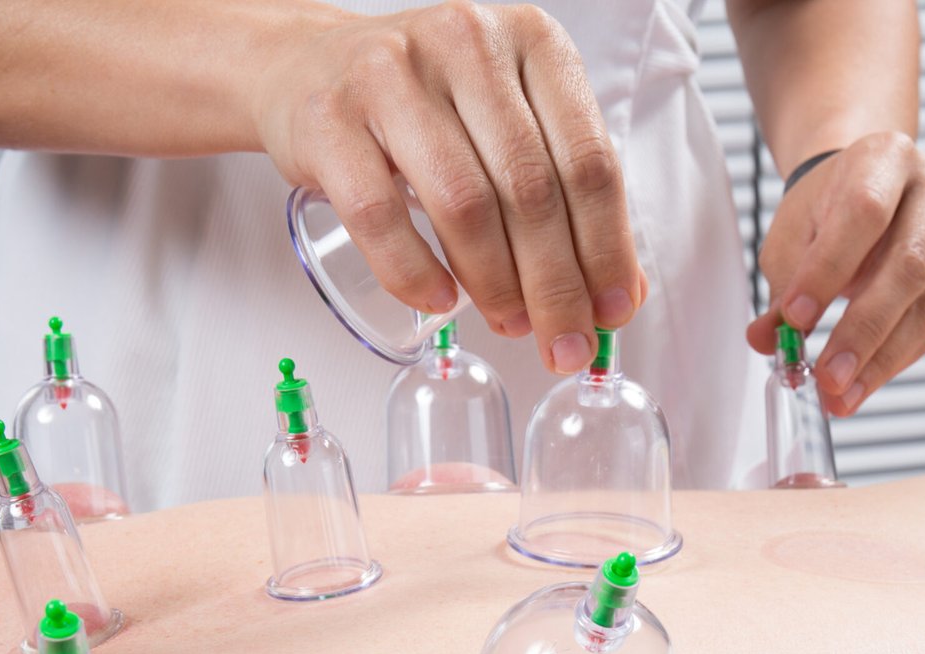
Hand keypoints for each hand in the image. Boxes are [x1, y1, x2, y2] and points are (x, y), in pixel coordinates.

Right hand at [255, 1, 644, 373]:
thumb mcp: (508, 123)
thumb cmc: (423, 105)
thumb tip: (618, 294)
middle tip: (564, 341)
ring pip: (464, 203)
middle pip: (532, 188)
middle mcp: (466, 43)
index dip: (608, 248)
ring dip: (495, 284)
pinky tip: (439, 301)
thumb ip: (565, 194)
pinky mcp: (330, 120)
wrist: (306, 69)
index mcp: (531, 40)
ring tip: (511, 324)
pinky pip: (379, 215)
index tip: (613, 309)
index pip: (589, 159)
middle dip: (556, 284)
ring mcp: (391, 77)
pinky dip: (413, 271)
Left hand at [748, 132, 924, 414]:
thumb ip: (782, 287)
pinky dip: (896, 359)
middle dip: (863, 329)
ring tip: (842, 394)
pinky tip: (863, 383)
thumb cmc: (827, 208)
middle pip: (909, 263)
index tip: (797, 318)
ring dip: (882, 358)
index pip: (864, 213)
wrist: (868, 187)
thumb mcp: (793, 236)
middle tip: (827, 376)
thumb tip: (767, 339)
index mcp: (886, 158)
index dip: (830, 269)